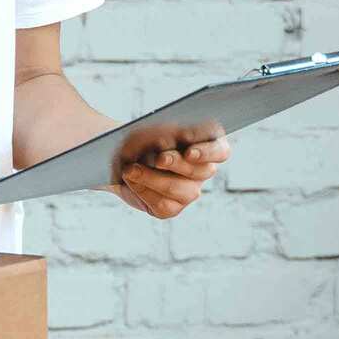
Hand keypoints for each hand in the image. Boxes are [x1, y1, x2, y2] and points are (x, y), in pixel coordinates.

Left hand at [113, 124, 230, 219]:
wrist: (118, 158)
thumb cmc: (140, 139)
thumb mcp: (150, 130)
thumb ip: (164, 134)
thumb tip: (169, 142)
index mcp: (207, 147)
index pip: (220, 152)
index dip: (207, 153)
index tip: (189, 152)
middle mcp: (202, 171)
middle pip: (201, 171)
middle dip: (177, 164)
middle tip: (158, 158)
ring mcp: (189, 192)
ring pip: (180, 190)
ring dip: (152, 178)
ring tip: (130, 169)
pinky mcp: (172, 207)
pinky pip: (163, 205)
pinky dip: (143, 190)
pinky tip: (130, 179)